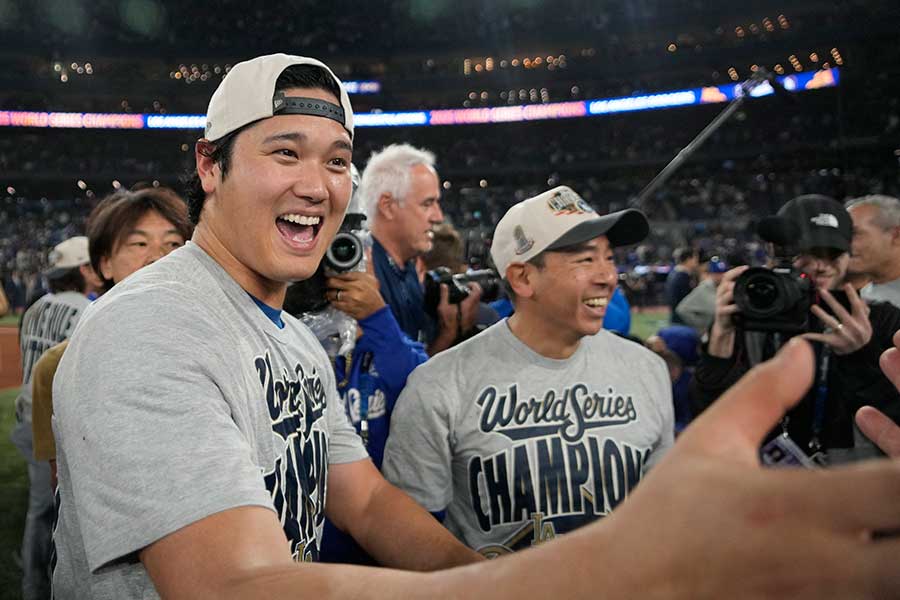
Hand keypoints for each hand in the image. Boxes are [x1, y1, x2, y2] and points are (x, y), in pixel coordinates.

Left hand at [327, 271, 385, 320]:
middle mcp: (354, 289)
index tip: (329, 274)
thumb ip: (364, 270)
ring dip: (330, 293)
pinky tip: (336, 300)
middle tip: (328, 283)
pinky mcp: (347, 308)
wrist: (376, 312)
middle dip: (329, 282)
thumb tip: (360, 261)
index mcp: (360, 280)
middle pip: (333, 283)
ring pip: (332, 294)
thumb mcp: (371, 280)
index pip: (342, 274)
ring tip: (332, 292)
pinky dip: (333, 302)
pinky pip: (334, 304)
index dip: (333, 274)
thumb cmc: (373, 296)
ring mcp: (350, 300)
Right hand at [436, 282, 482, 336]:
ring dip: (470, 300)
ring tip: (460, 300)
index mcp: (469, 304)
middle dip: (471, 292)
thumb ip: (444, 295)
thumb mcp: (443, 307)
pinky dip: (468, 307)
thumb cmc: (448, 323)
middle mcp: (474, 309)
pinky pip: (473, 311)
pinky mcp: (472, 321)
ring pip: (476, 304)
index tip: (467, 284)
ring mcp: (474, 316)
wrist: (451, 337)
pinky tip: (459, 309)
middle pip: (477, 296)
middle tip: (463, 290)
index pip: (478, 290)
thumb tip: (444, 286)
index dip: (474, 285)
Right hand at [593, 338, 899, 598]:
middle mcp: (819, 558)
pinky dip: (875, 577)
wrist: (633, 583)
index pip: (895, 486)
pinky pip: (866, 598)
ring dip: (895, 550)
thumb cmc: (665, 518)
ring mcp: (820, 595)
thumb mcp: (710, 440)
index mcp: (794, 503)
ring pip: (893, 581)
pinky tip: (860, 550)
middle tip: (894, 495)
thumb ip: (764, 392)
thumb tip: (804, 353)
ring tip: (881, 519)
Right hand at [707, 265, 748, 357]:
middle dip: (736, 279)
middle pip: (726, 283)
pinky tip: (742, 307)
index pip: (727, 276)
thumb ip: (742, 290)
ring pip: (726, 294)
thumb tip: (756, 282)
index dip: (736, 270)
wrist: (724, 325)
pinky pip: (728, 308)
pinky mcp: (721, 312)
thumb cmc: (732, 310)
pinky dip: (736, 307)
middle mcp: (720, 294)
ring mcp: (720, 303)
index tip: (746, 268)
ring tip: (744, 291)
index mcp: (724, 289)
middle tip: (745, 278)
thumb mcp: (736, 298)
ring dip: (735, 292)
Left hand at [801, 284, 871, 354]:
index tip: (846, 285)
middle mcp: (853, 328)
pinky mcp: (835, 343)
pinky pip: (821, 338)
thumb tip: (862, 299)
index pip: (857, 306)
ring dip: (821, 314)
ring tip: (813, 307)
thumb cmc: (861, 334)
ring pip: (831, 322)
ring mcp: (844, 335)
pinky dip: (811, 336)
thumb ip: (864, 310)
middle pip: (841, 311)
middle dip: (831, 300)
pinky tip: (802, 335)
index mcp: (862, 321)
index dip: (852, 295)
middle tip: (822, 291)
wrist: (861, 353)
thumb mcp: (866, 323)